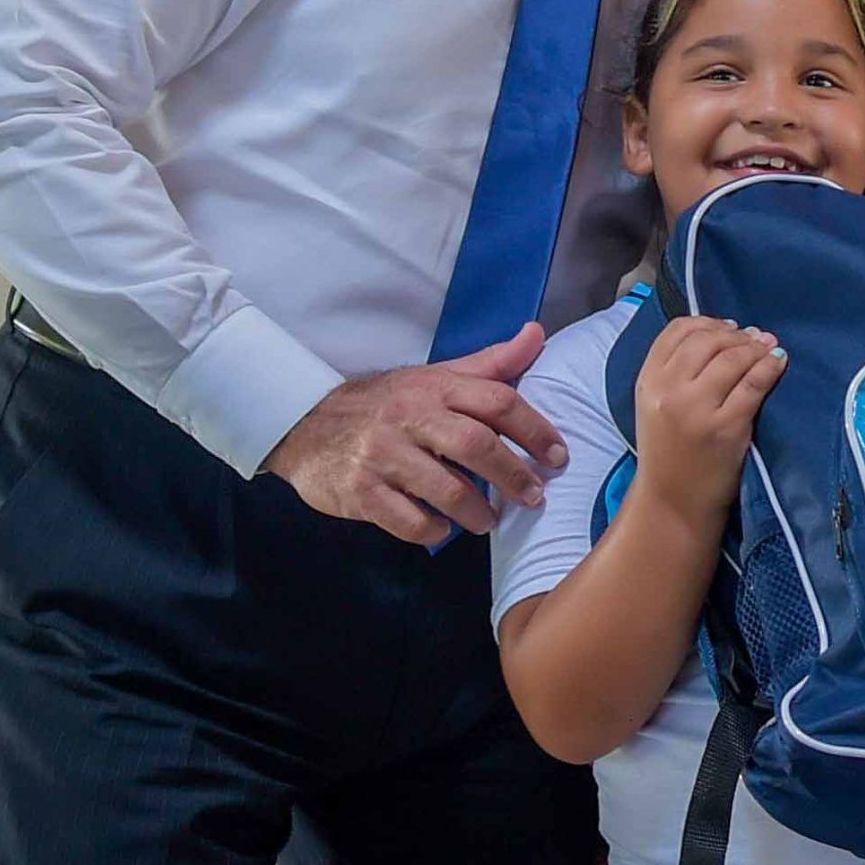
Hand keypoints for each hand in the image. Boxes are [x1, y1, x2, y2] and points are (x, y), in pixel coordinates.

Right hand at [265, 323, 568, 544]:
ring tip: (490, 520)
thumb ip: (490, 363)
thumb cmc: (386, 404)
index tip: (559, 456)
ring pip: (446, 490)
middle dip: (514, 476)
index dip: (536, 429)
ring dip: (477, 512)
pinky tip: (441, 528)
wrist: (305, 424)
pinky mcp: (360, 491)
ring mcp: (382, 455)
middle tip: (535, 497)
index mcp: (435, 387)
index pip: (498, 401)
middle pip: (476, 446)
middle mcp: (410, 417)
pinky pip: (408, 520)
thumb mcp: (435, 377)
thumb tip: (537, 334)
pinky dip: (433, 530)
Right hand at [628, 317, 787, 538]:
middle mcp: (669, 391)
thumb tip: (728, 331)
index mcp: (647, 382)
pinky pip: (754, 383)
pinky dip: (770, 367)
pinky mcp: (726, 427)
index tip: (729, 328)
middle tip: (755, 338)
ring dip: (757, 347)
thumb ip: (676, 369)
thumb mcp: (656, 404)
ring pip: (733, 357)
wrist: (672, 502)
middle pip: (708, 340)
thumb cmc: (669, 451)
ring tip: (769, 347)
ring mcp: (697, 409)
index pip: (677, 331)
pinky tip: (778, 363)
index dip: (708, 322)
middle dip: (736, 334)